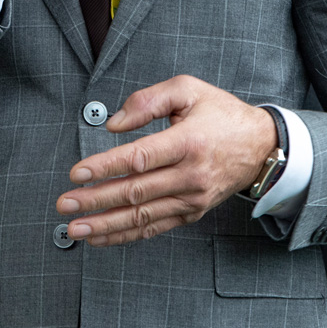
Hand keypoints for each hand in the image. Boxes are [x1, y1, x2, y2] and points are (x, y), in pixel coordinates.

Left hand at [56, 76, 277, 245]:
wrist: (261, 146)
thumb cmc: (221, 113)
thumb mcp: (188, 89)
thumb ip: (147, 101)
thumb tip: (113, 125)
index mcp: (189, 141)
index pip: (140, 158)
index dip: (105, 167)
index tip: (76, 173)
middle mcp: (191, 175)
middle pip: (135, 192)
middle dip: (95, 200)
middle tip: (65, 205)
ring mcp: (192, 198)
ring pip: (142, 216)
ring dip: (105, 225)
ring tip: (75, 229)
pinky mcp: (192, 212)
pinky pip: (154, 227)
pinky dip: (125, 236)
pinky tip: (101, 238)